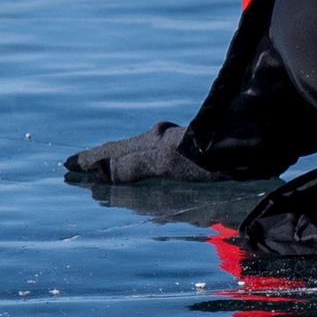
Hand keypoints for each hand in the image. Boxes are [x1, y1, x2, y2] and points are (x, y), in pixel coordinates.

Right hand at [63, 122, 213, 184]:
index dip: (88, 160)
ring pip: (138, 156)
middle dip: (99, 160)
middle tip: (77, 166)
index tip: (66, 164)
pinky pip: (155, 162)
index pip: (111, 152)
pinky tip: (147, 175)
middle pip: (122, 151)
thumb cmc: (207, 158)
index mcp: (149, 142)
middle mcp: (159, 141)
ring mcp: (175, 146)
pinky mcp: (191, 156)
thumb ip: (129, 166)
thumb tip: (95, 170)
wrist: (250, 147)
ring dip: (119, 165)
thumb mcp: (163, 161)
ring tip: (103, 174)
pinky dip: (140, 168)